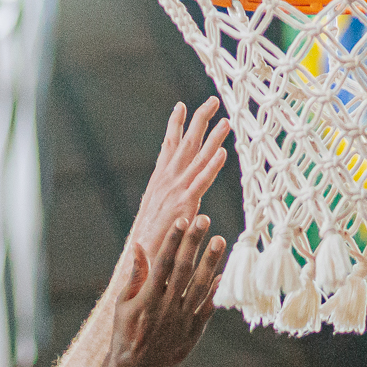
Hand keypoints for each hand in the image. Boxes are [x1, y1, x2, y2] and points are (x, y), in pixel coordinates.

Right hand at [106, 212, 226, 366]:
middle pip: (183, 269)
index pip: (162, 262)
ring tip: (220, 240)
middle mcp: (165, 307)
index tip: (182, 219)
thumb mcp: (123, 303)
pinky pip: (207, 309)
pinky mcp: (193, 333)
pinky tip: (223, 274)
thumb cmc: (125, 333)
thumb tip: (140, 245)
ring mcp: (181, 321)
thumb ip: (135, 274)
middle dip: (194, 243)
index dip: (173, 240)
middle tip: (205, 220)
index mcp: (146, 298)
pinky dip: (215, 292)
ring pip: (199, 287)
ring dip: (210, 263)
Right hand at [113, 101, 229, 299]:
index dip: (175, 126)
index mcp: (159, 184)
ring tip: (226, 120)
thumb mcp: (158, 218)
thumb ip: (168, 207)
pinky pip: (201, 182)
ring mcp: (174, 192)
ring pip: (196, 159)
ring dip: (211, 138)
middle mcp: (166, 182)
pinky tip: (222, 152)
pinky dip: (211, 166)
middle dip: (197, 121)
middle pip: (184, 145)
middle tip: (211, 101)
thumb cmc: (150, 246)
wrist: (141, 264)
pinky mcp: (183, 206)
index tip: (180, 107)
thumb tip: (179, 203)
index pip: (168, 148)